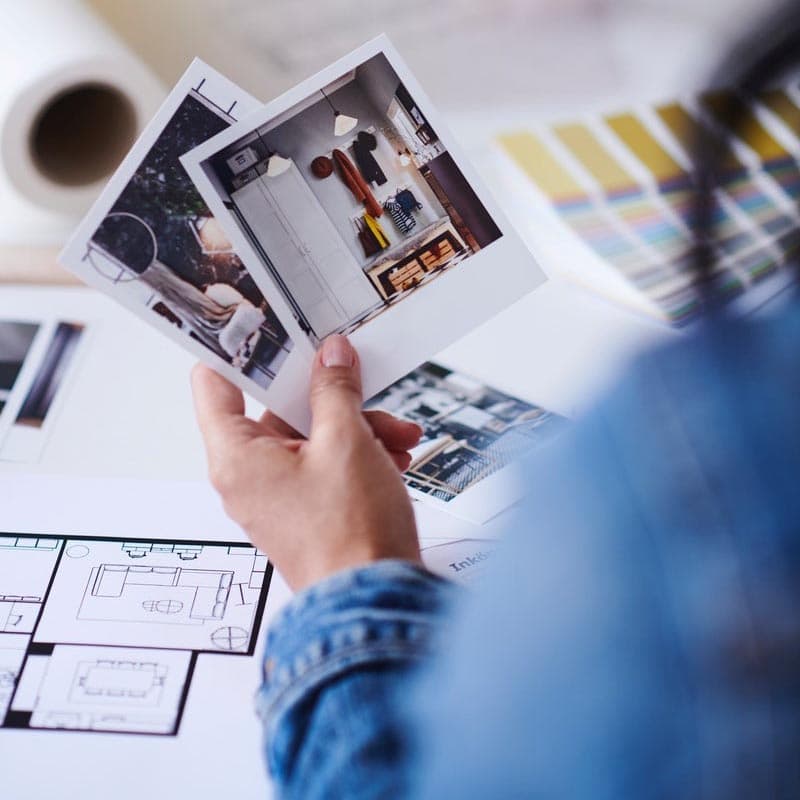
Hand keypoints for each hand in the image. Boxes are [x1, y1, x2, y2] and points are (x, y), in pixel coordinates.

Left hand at [191, 335, 422, 590]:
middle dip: (332, 399)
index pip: (215, 385)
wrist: (375, 601)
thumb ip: (335, 390)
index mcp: (237, 457)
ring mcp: (278, 495)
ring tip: (397, 436)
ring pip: (311, 437)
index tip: (268, 328)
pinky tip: (394, 458)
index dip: (240, 353)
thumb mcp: (346, 442)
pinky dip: (358, 455)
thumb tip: (331, 356)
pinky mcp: (306, 510)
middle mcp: (249, 477)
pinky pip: (325, 465)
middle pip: (279, 410)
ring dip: (357, 428)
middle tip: (364, 388)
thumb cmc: (350, 536)